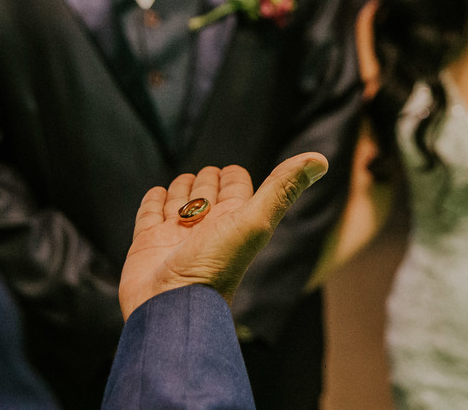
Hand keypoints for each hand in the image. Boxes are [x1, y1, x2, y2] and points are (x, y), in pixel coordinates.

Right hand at [118, 151, 328, 318]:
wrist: (171, 307)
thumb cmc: (216, 266)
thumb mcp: (255, 221)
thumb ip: (283, 188)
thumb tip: (320, 160)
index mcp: (234, 220)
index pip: (236, 189)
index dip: (234, 177)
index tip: (232, 170)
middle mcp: (207, 227)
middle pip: (207, 193)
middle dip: (207, 181)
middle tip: (207, 174)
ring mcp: (176, 235)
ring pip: (179, 202)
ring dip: (181, 188)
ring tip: (184, 181)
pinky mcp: (148, 243)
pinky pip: (150, 214)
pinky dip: (154, 201)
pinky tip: (157, 192)